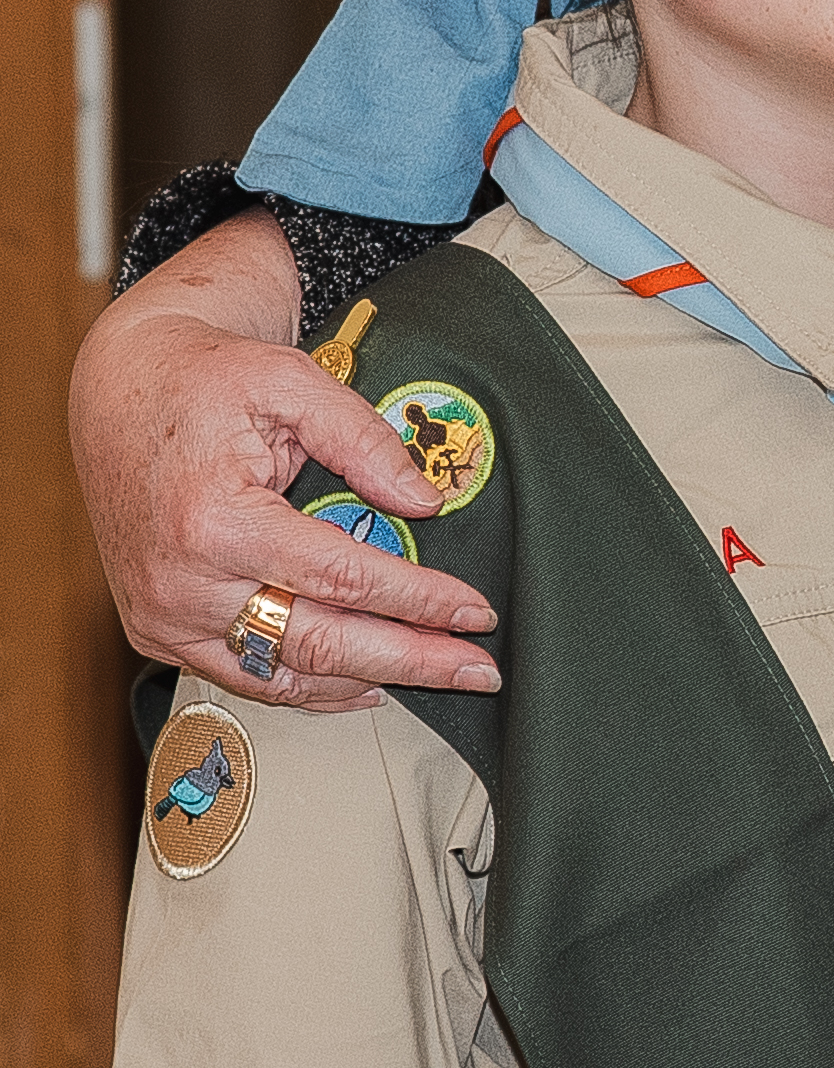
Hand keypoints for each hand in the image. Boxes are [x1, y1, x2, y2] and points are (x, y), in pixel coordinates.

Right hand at [68, 211, 496, 709]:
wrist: (122, 388)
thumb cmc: (203, 382)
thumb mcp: (292, 383)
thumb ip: (364, 441)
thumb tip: (425, 502)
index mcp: (215, 520)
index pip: (343, 579)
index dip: (419, 601)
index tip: (475, 611)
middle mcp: (181, 581)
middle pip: (318, 642)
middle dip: (410, 660)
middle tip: (476, 669)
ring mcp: (163, 614)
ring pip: (281, 674)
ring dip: (365, 681)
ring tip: (435, 677)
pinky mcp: (154, 629)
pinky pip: (241, 675)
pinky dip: (306, 685)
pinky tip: (361, 683)